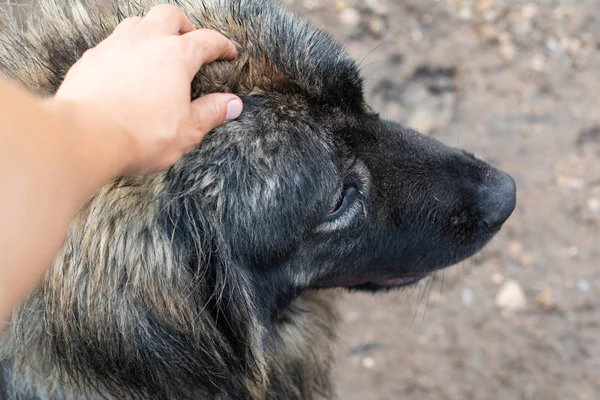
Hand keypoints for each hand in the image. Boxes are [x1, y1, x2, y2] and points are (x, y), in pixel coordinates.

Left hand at [54, 4, 242, 175]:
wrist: (86, 137)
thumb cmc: (140, 134)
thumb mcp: (187, 130)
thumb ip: (211, 112)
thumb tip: (232, 104)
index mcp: (176, 56)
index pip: (207, 40)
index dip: (221, 46)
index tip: (228, 53)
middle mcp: (146, 41)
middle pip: (169, 16)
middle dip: (185, 26)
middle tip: (191, 43)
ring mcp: (115, 46)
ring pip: (137, 23)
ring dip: (152, 32)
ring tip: (157, 52)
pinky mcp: (91, 59)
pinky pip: (112, 44)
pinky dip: (125, 51)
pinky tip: (127, 71)